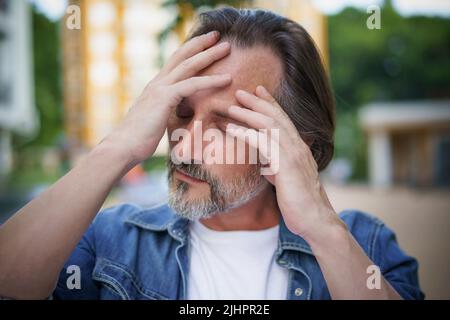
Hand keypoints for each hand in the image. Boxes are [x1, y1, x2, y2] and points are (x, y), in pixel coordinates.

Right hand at [103, 31, 231, 164]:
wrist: (122, 147)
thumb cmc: (138, 140)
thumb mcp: (155, 122)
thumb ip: (165, 114)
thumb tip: (176, 118)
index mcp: (155, 87)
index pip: (174, 63)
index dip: (189, 52)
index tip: (204, 44)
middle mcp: (157, 83)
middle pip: (181, 56)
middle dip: (200, 44)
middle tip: (217, 35)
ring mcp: (159, 88)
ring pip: (188, 65)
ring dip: (209, 55)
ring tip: (227, 47)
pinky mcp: (164, 98)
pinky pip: (192, 85)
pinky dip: (211, 80)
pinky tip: (227, 78)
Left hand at [225, 85, 339, 239]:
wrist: (315, 221)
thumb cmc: (300, 203)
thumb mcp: (286, 181)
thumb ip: (277, 168)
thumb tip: (267, 165)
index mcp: (298, 149)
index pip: (284, 120)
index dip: (271, 104)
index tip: (258, 92)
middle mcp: (298, 147)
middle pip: (277, 117)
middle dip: (259, 102)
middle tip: (241, 91)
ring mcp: (294, 155)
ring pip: (270, 126)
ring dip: (250, 114)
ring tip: (233, 106)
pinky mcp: (286, 167)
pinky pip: (264, 144)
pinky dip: (247, 134)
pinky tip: (233, 129)